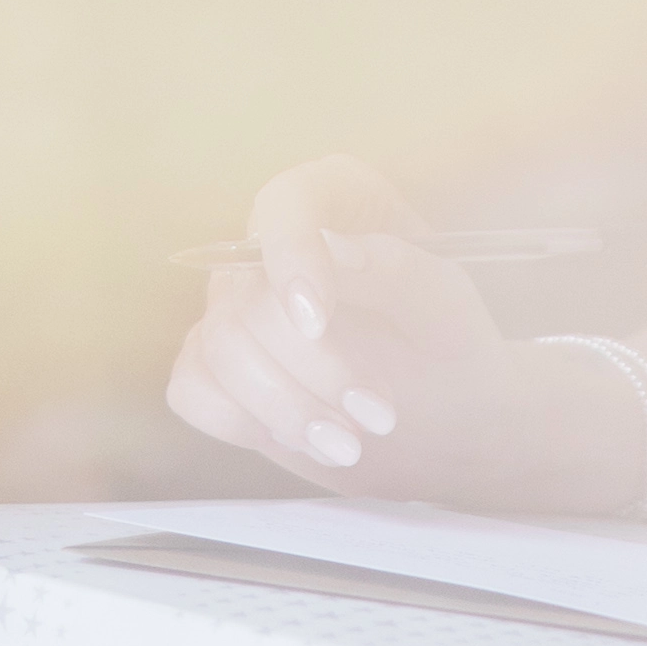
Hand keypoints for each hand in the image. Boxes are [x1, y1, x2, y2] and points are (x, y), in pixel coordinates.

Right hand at [165, 155, 600, 506]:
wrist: (448, 424)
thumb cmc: (453, 349)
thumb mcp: (449, 309)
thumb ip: (400, 271)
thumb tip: (335, 251)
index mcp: (336, 201)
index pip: (285, 204)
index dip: (290, 256)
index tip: (317, 321)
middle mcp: (273, 245)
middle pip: (249, 295)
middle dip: (312, 367)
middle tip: (379, 415)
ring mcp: (239, 307)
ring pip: (217, 347)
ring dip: (284, 406)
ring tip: (352, 445)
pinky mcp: (220, 368)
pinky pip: (193, 389)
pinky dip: (250, 424)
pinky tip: (313, 442)